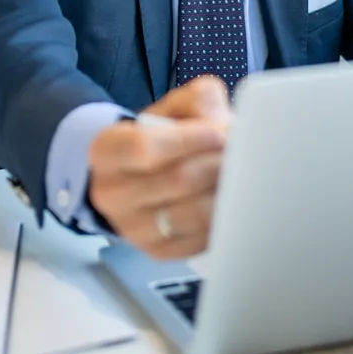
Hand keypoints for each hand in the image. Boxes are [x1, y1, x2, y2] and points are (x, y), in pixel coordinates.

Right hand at [88, 75, 232, 259]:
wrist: (145, 175)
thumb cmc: (164, 137)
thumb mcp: (175, 107)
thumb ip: (199, 101)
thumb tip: (227, 127)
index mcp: (107, 151)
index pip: (143, 147)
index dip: (189, 140)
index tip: (220, 133)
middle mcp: (111, 194)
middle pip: (177, 181)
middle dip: (218, 164)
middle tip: (245, 153)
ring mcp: (132, 228)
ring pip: (192, 214)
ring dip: (226, 192)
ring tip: (244, 176)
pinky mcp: (157, 252)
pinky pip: (199, 241)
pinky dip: (223, 220)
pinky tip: (233, 201)